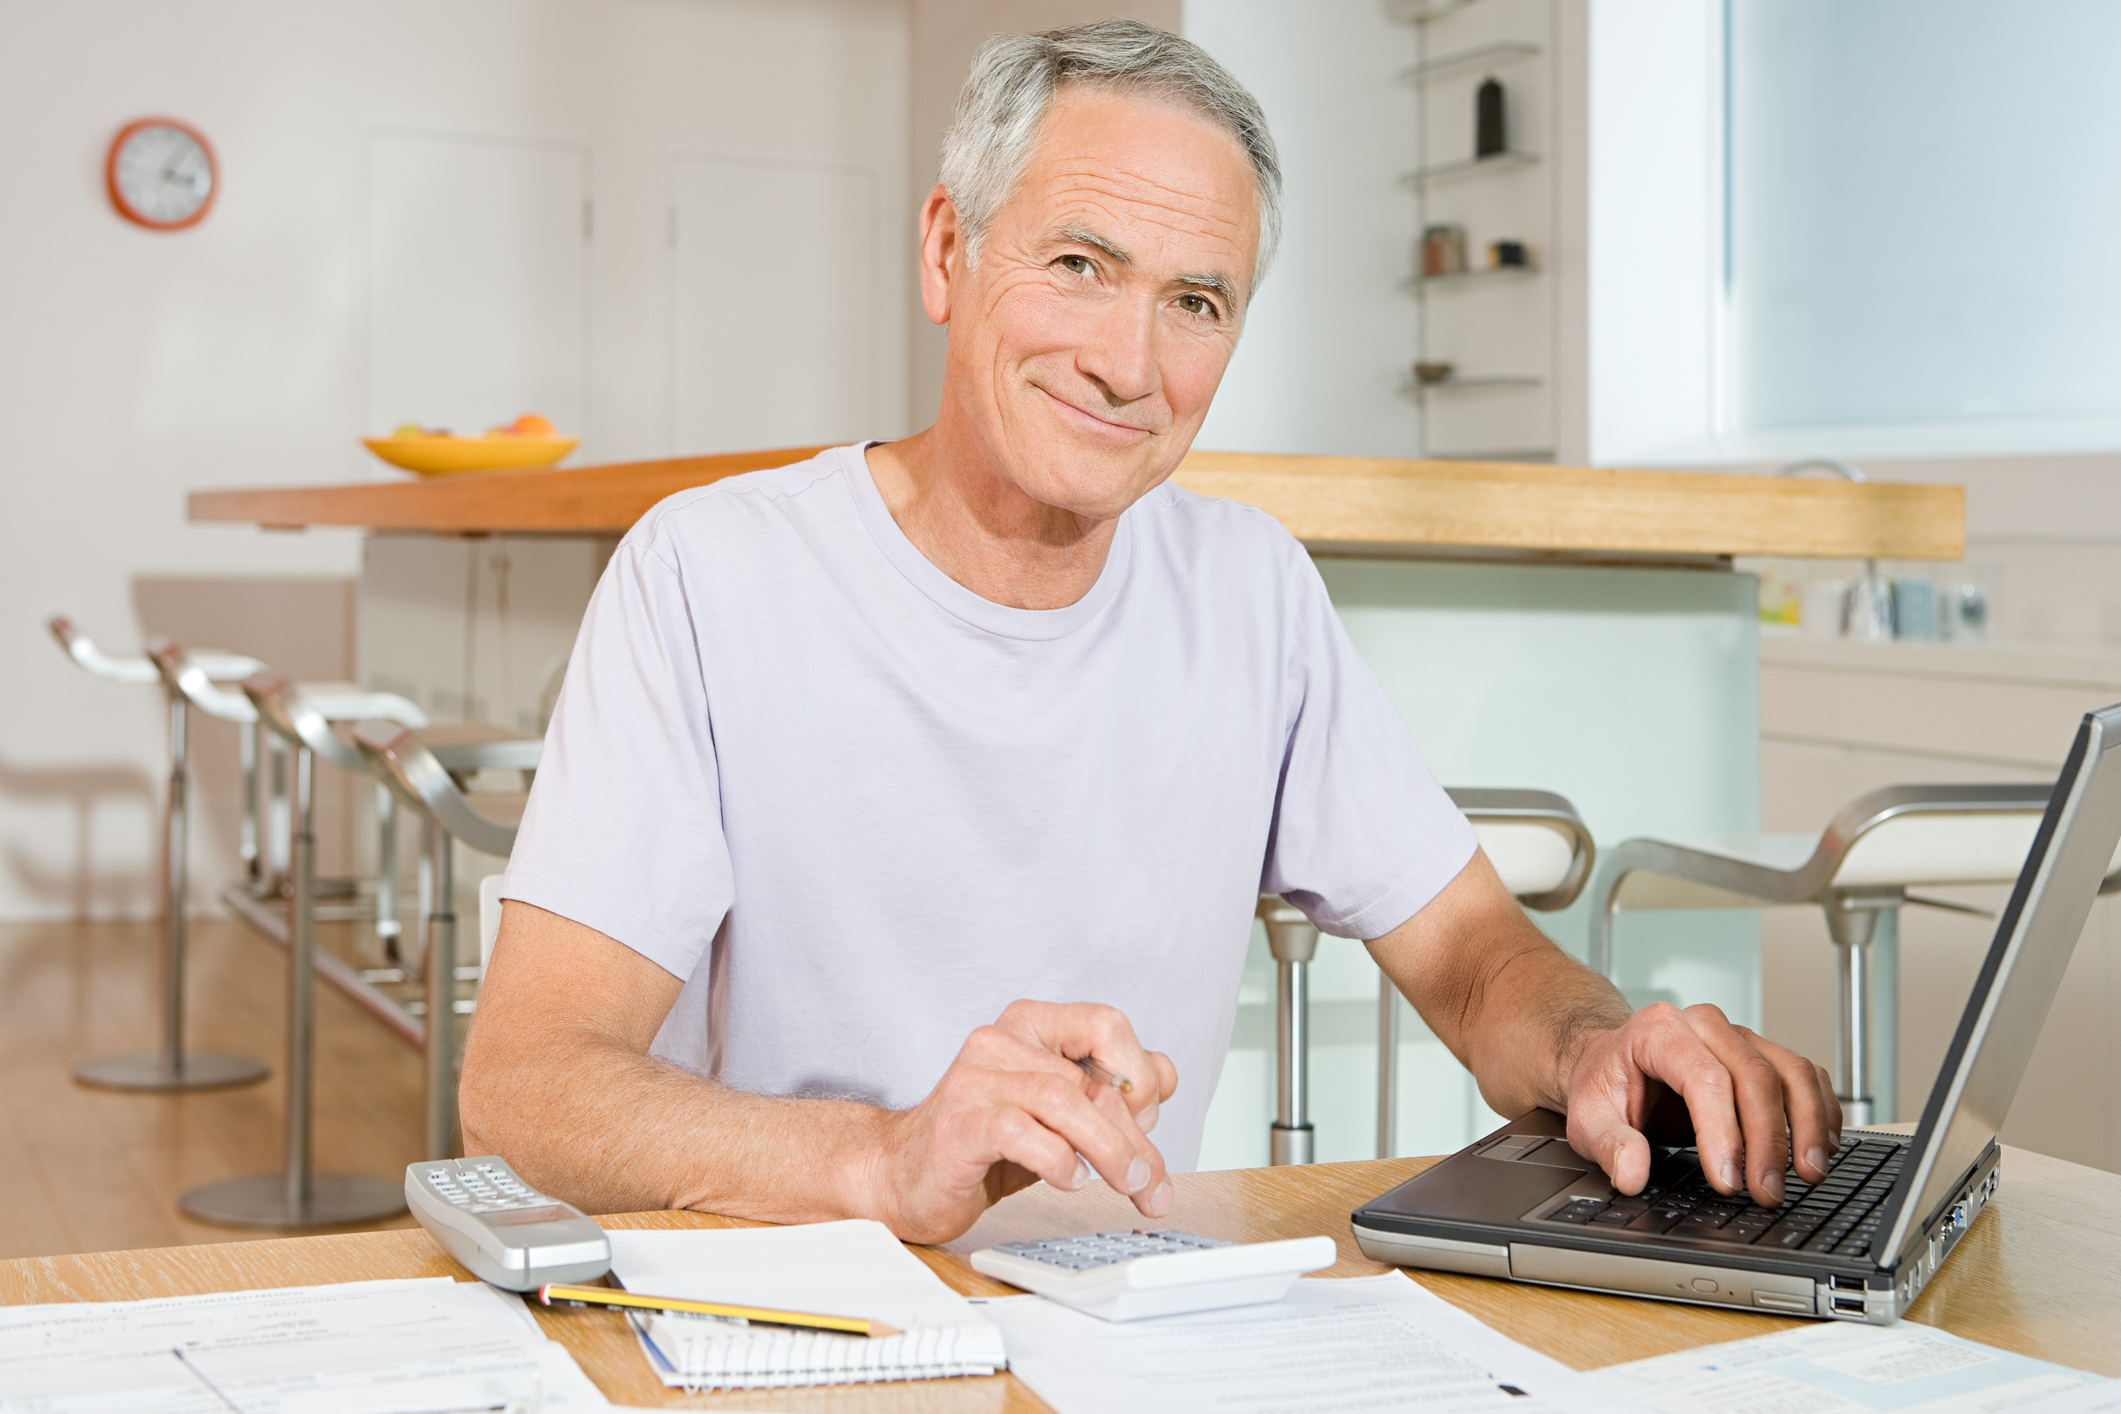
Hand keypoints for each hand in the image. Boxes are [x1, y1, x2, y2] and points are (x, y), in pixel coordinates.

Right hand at [864, 1000, 1179, 1243]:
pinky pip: (1021, 1131)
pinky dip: (1058, 1159)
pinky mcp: (959, 1123)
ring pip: (1063, 1099)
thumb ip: (1106, 1093)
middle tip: (1153, 1181)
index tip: (1149, 1118)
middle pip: (1091, 1078)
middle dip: (1134, 1137)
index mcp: (1029, 1026)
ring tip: (1128, 1184)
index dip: (1139, 1071)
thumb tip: (1164, 1079)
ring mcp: (975, 1079)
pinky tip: (1069, 1180)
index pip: (1105, 1024)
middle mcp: (1000, 1041)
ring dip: (1109, 1150)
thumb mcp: (1058, 1114)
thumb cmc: (983, 1145)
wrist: (903, 1178)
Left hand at [1563, 1002, 1840, 1207]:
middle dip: (1768, 1142)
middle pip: (1755, 1077)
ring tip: (1808, 1175)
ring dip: (1807, 1127)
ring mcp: (1739, 1037)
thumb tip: (1632, 1173)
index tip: (1728, 1181)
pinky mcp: (1764, 1054)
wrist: (1613, 1062)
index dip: (1723, 1133)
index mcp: (1658, 1031)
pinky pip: (1807, 1075)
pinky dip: (1821, 1112)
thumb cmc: (1604, 1085)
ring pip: (1791, 1072)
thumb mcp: (1586, 1117)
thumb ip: (1608, 1145)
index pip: (1704, 1079)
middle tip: (1766, 1192)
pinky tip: (1821, 1148)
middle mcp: (1705, 1026)